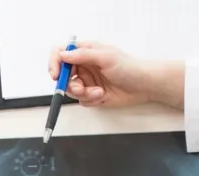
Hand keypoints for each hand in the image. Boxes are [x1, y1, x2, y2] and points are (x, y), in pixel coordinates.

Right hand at [47, 41, 183, 107]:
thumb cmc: (129, 68)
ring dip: (83, 94)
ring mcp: (87, 80)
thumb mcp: (105, 57)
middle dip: (70, 84)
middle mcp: (84, 65)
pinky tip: (103, 96)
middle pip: (63, 75)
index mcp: (85, 51)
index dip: (55, 63)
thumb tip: (63, 54)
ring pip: (72, 90)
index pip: (60, 53)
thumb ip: (82, 55)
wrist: (144, 86)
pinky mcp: (92, 94)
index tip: (56, 75)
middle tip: (80, 88)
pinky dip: (91, 100)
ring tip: (98, 92)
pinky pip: (82, 100)